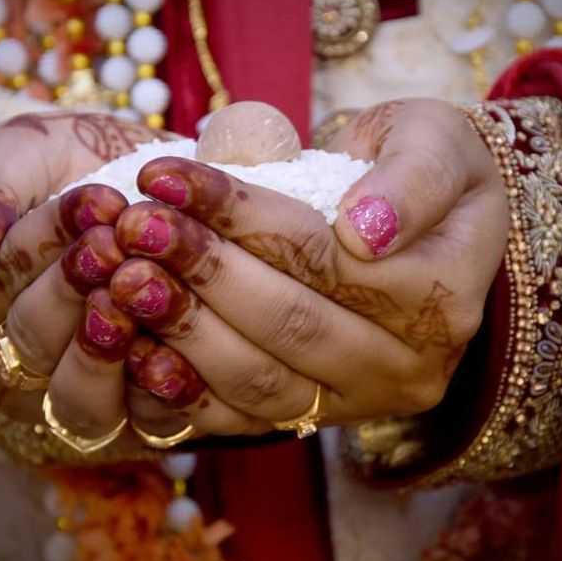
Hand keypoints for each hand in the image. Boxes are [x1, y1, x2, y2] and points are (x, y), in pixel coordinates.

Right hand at [0, 112, 164, 432]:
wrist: (156, 180)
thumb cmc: (73, 165)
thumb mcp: (22, 153)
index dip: (37, 248)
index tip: (92, 200)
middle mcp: (24, 365)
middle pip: (33, 345)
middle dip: (75, 288)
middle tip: (116, 240)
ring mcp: (87, 394)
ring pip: (82, 402)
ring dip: (108, 348)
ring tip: (139, 289)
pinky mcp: (148, 411)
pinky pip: (150, 423)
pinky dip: (164, 390)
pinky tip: (178, 349)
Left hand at [107, 98, 507, 436]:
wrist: (421, 220)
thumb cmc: (424, 166)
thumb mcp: (437, 143)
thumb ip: (414, 181)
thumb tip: (364, 232)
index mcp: (443, 296)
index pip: (324, 256)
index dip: (240, 216)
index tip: (165, 176)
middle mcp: (408, 364)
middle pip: (288, 321)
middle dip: (200, 269)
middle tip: (130, 225)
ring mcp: (359, 401)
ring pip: (258, 378)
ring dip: (180, 327)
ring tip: (118, 274)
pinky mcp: (314, 417)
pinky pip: (239, 417)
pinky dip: (181, 387)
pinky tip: (130, 346)